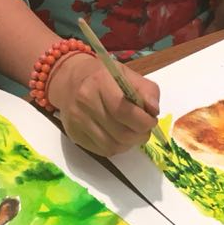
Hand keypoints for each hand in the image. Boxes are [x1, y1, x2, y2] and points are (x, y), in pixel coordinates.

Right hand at [46, 54, 160, 156]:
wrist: (69, 80)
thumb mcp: (127, 74)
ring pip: (112, 146)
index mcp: (100, 82)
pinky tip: (118, 136)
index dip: (144, 121)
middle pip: (121, 133)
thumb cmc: (103, 76)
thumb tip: (154, 111)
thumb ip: (146, 90)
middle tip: (144, 129)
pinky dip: (116, 147)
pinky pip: (102, 150)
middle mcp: (85, 102)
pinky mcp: (74, 134)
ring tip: (132, 133)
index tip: (151, 120)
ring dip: (129, 144)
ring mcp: (77, 120)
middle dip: (140, 135)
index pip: (126, 111)